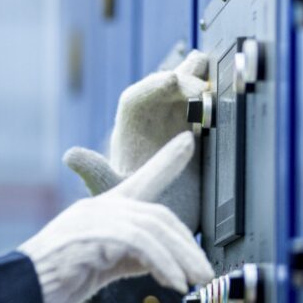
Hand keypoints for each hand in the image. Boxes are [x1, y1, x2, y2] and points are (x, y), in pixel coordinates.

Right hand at [19, 135, 211, 302]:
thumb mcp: (103, 267)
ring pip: (153, 227)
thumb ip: (131, 259)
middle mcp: (100, 208)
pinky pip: (139, 244)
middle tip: (207, 273)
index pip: (140, 179)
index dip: (166, 161)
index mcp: (102, 211)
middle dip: (187, 245)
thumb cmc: (55, 280)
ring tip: (197, 281)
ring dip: (182, 258)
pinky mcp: (91, 234)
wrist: (21, 290)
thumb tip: (162, 263)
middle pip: (157, 214)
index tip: (187, 143)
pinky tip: (173, 284)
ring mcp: (93, 218)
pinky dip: (162, 264)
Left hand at [63, 46, 209, 228]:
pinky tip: (231, 97)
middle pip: (165, 89)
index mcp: (128, 132)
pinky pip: (208, 114)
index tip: (175, 81)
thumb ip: (96, 175)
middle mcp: (152, 126)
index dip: (155, 85)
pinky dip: (219, 104)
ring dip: (202, 82)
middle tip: (203, 87)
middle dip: (183, 80)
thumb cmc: (130, 212)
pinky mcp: (200, 141)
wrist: (159, 231)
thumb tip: (71, 156)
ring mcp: (177, 130)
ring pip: (188, 96)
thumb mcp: (112, 194)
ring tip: (218, 71)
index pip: (137, 97)